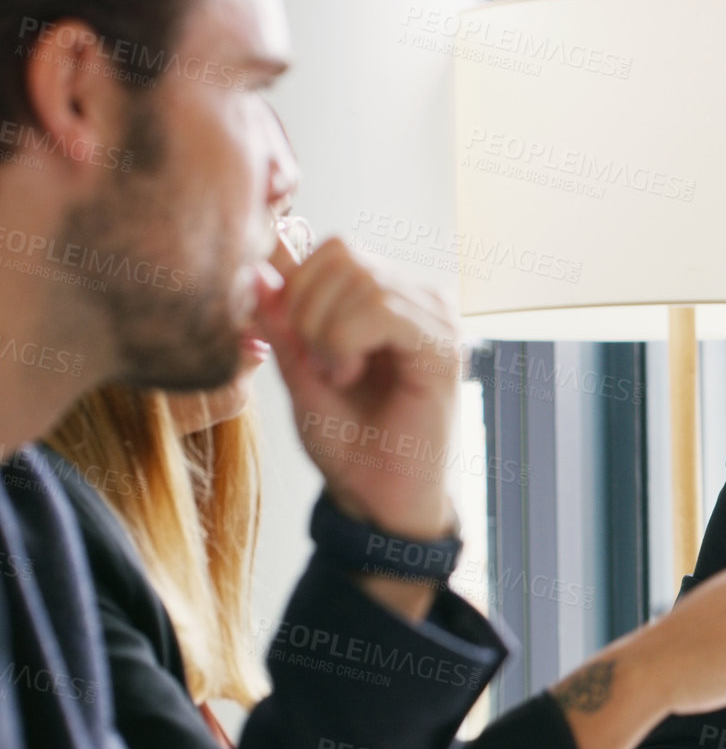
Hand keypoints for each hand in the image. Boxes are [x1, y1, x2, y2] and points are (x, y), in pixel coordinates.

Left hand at [254, 236, 460, 541]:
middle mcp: (421, 299)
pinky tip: (349, 374)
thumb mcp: (298, 371)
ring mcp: (437, 319)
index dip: (296, 286)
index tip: (295, 345)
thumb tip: (259, 268)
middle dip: (306, 307)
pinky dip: (346, 340)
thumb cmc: (349, 444)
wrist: (379, 500)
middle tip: (316, 364)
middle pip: (344, 253)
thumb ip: (282, 321)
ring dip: (325, 330)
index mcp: (390, 298)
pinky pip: (382, 309)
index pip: (334, 248)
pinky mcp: (443, 347)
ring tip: (336, 375)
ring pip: (361, 278)